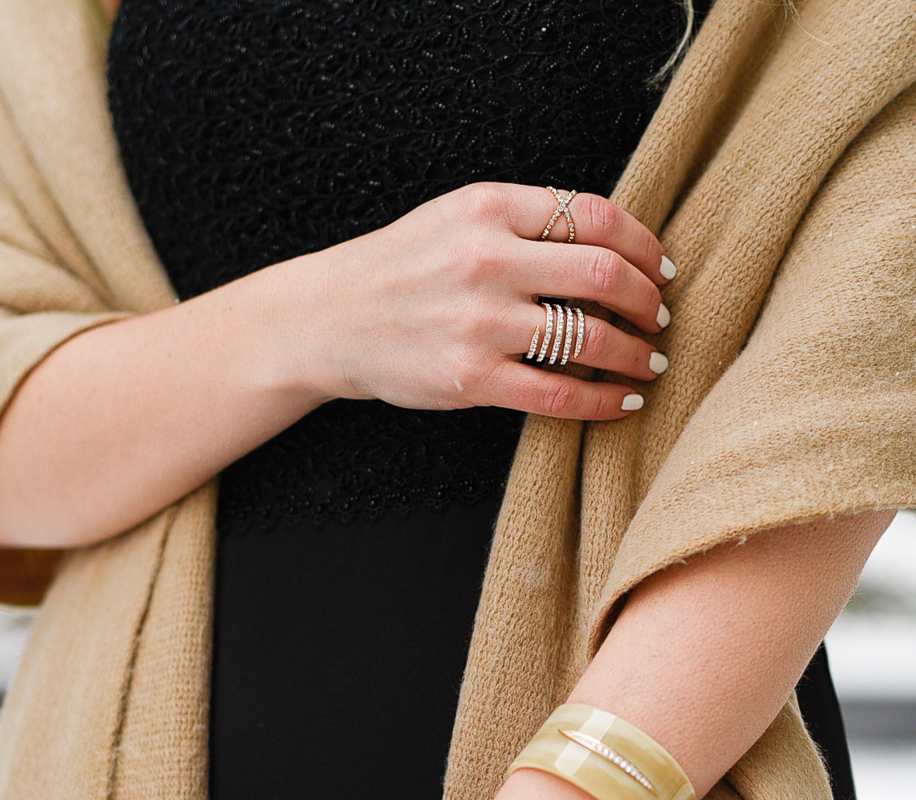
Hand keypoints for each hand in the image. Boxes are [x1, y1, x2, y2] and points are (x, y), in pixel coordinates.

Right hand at [278, 182, 673, 420]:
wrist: (327, 320)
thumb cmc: (396, 270)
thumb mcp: (452, 218)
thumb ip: (522, 222)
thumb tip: (608, 246)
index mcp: (487, 208)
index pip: (594, 214)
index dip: (644, 242)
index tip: (659, 266)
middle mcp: (486, 260)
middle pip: (604, 273)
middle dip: (648, 300)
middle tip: (661, 316)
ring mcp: (478, 322)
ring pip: (589, 337)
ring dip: (635, 353)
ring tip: (649, 362)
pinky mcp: (470, 378)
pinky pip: (557, 393)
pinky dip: (601, 402)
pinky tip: (621, 402)